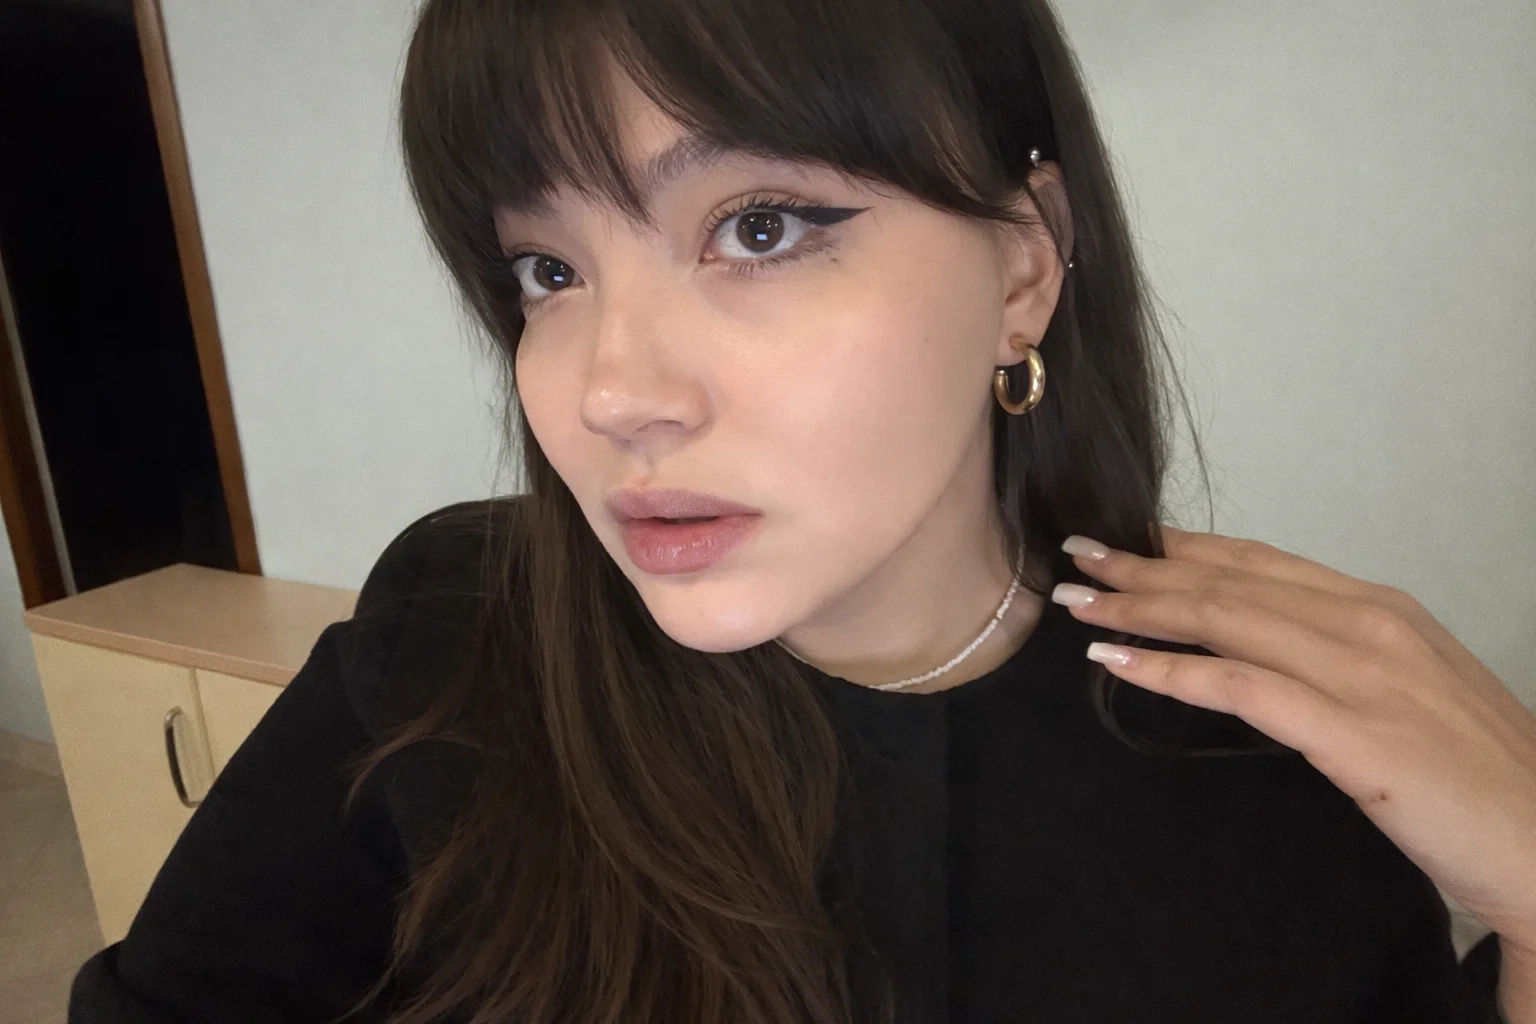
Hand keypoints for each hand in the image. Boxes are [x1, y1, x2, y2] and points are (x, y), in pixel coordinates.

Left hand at [1050, 526, 1535, 954]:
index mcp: (1380, 608)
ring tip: (1078, 602)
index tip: (1125, 538)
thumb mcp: (1406, 691)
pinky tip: (1117, 662)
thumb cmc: (1477, 777)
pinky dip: (1171, 671)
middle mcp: (1368, 624)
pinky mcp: (1353, 734)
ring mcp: (1363, 674)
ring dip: (1142, 608)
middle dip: (1144, 567)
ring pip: (1227, 621)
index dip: (1185, 547)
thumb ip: (1338, 658)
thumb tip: (1262, 646)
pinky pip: (1242, 687)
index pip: (1260, 563)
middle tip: (1075, 557)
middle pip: (1231, 583)